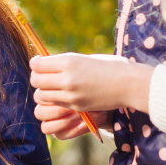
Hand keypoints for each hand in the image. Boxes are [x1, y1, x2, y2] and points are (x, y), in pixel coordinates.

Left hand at [29, 53, 153, 136]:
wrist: (129, 84)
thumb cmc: (107, 66)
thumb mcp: (82, 58)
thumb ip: (62, 63)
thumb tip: (41, 65)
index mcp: (68, 62)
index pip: (37, 65)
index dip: (36, 63)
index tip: (40, 62)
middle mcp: (67, 78)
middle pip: (36, 81)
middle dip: (38, 78)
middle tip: (45, 75)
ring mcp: (71, 94)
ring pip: (41, 95)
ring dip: (44, 90)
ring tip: (54, 85)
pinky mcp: (77, 106)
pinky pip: (55, 104)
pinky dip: (56, 99)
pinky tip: (65, 93)